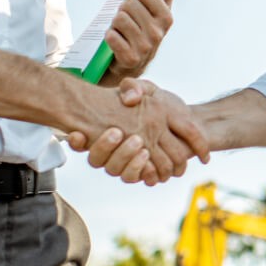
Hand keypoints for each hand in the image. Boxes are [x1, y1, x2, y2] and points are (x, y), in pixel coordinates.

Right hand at [67, 77, 208, 184]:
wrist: (188, 121)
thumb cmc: (163, 105)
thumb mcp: (148, 90)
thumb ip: (134, 87)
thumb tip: (129, 97)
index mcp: (107, 131)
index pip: (81, 140)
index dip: (76, 141)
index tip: (77, 134)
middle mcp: (114, 149)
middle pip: (97, 159)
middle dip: (104, 147)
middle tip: (118, 133)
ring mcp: (128, 161)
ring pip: (116, 171)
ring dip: (126, 160)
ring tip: (142, 149)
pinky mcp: (146, 171)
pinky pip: (136, 178)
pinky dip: (141, 171)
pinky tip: (149, 163)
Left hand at [103, 0, 184, 78]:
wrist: (131, 65)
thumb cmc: (143, 30)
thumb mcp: (157, 11)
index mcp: (167, 17)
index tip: (134, 1)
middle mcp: (159, 33)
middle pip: (128, 4)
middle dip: (123, 9)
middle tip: (127, 20)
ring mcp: (145, 47)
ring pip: (119, 18)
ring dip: (114, 23)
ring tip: (121, 31)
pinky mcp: (130, 58)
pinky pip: (111, 36)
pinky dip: (109, 37)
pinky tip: (117, 42)